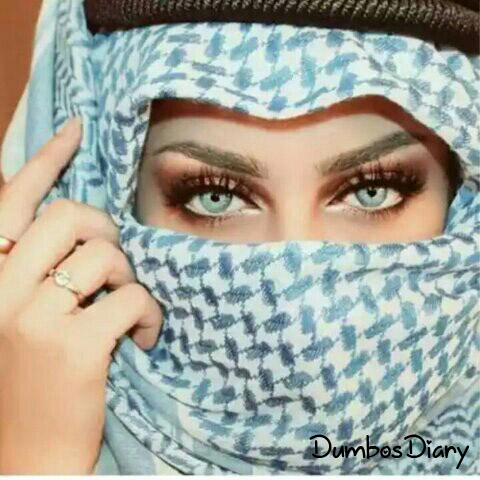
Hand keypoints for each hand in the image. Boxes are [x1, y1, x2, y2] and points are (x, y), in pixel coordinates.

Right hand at [0, 118, 163, 473]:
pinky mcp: (75, 345)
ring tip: (126, 310)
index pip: (14, 199)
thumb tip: (89, 227)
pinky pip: (133, 299)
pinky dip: (148, 316)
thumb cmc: (38, 374)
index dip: (47, 159)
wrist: (30, 451)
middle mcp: (2, 288)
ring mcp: (35, 316)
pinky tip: (140, 337)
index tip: (78, 129)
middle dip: (107, 232)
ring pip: (109, 257)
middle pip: (73, 216)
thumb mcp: (28, 312)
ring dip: (130, 279)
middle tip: (115, 264)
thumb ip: (45, 266)